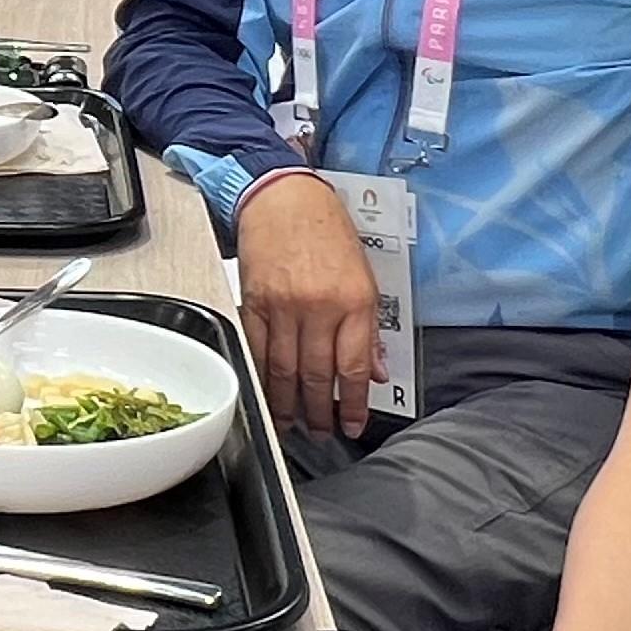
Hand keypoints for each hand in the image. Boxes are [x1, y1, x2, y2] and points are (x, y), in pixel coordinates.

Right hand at [237, 172, 385, 437]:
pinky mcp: (254, 303)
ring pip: (284, 370)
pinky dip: (262, 378)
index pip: (353, 368)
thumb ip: (370, 329)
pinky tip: (266, 395)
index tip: (351, 424)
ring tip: (292, 425)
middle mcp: (319, 306)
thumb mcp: (366, 277)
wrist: (284, 198)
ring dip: (288, 405)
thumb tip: (375, 372)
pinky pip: (258, 352)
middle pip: (316, 375)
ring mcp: (283, 306)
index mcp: (354, 301)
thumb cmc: (328, 231)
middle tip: (321, 432)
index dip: (351, 404)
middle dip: (319, 412)